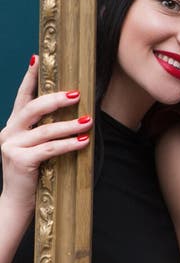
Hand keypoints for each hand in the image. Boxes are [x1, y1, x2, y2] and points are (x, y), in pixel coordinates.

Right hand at [0, 56, 91, 214]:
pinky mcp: (21, 161)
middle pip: (32, 108)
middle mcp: (8, 132)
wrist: (16, 204)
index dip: (29, 77)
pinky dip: (69, 144)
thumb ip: (43, 130)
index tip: (38, 58)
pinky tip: (83, 141)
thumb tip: (71, 109)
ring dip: (70, 125)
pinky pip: (50, 149)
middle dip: (56, 99)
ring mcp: (11, 147)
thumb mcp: (34, 147)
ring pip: (45, 130)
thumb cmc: (32, 174)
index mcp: (12, 126)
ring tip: (88, 121)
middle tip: (77, 94)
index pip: (21, 96)